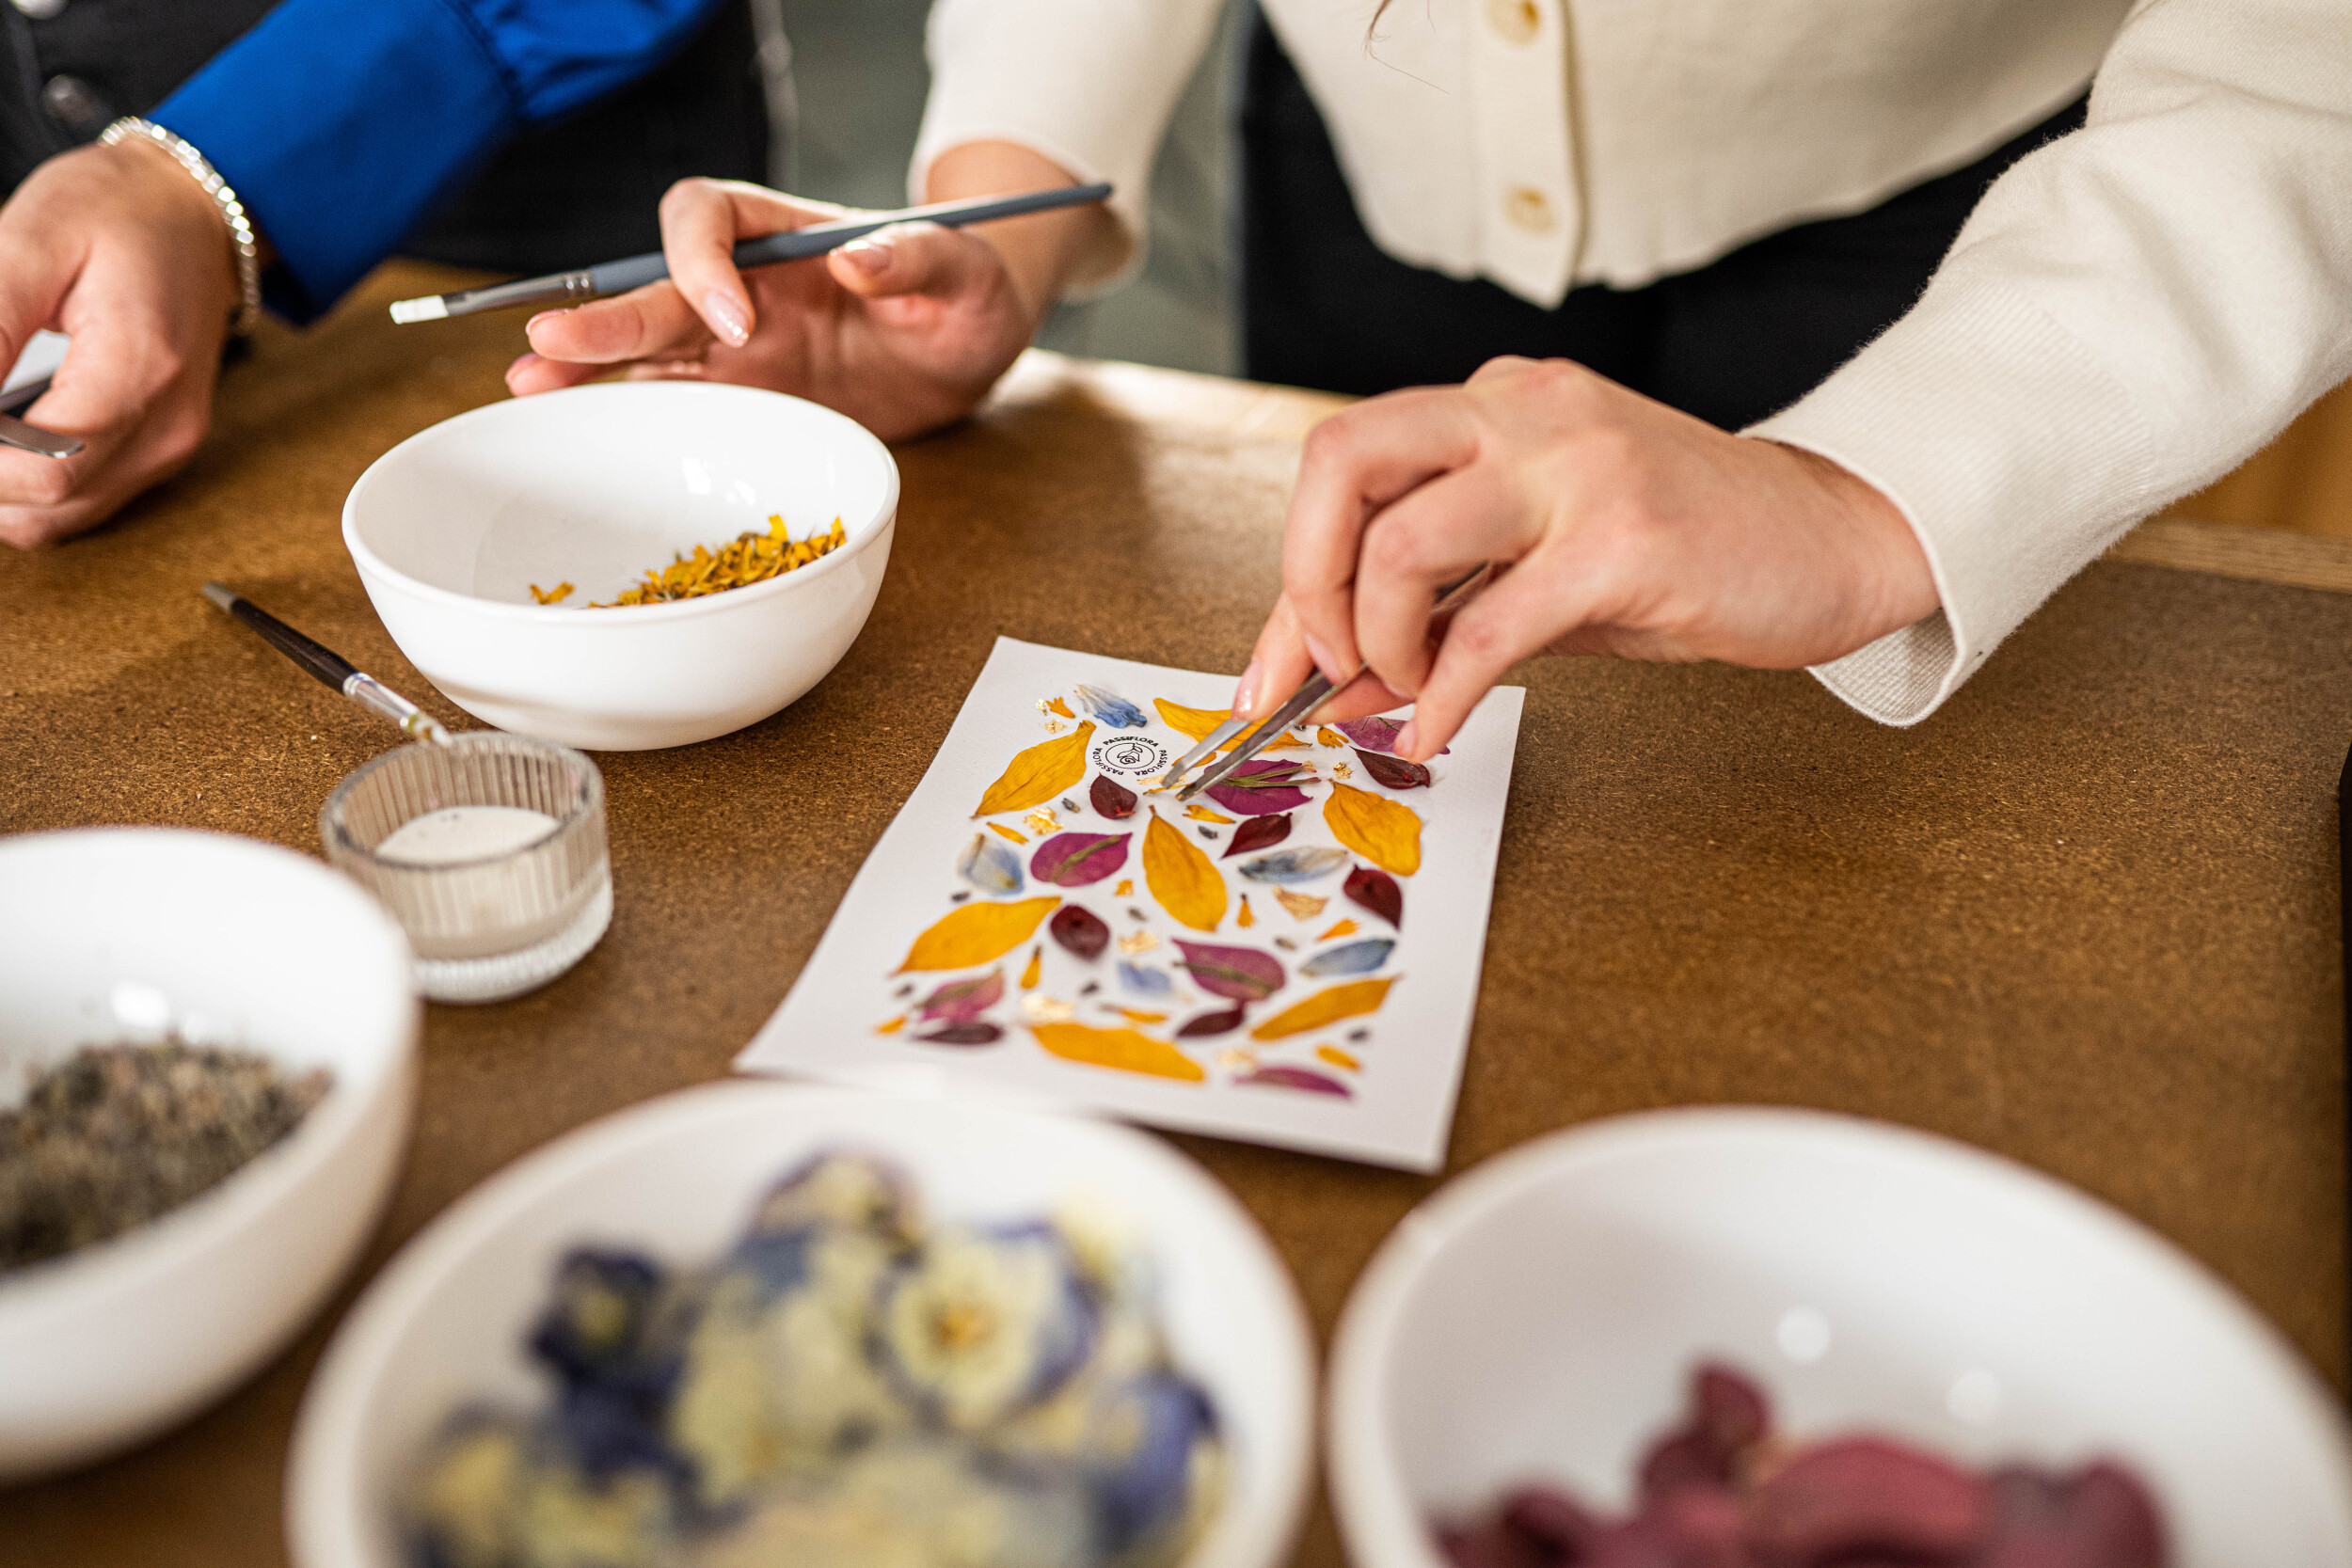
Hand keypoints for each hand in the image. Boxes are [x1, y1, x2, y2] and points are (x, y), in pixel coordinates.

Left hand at [0, 138, 241, 546]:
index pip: (44, 467)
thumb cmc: (116, 210)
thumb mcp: (30, 241)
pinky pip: (78, 504)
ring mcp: (170, 447)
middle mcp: (168, 425)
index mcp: (142, 367)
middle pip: (47, 505)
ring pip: (57, 519)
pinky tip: (3, 436)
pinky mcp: (162, 453)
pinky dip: (26, 487)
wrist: (194, 214)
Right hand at [508, 143, 1113, 439]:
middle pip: (657, 286)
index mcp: (785, 233)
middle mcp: (746, 283)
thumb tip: (861, 256)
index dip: (704, 263)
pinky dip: (628, 415)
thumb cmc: (966, 294)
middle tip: (549, 345)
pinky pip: (675, 401)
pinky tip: (574, 430)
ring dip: (590, 368)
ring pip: (648, 348)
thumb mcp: (962, 271)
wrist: (971, 349)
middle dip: (608, 317)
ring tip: (529, 389)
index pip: (709, 217)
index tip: (738, 322)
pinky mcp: (746, 395)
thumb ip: (917, 255)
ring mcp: (738, 343)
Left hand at [1235, 356, 1939, 759]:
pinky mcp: (1623, 542)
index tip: (1268, 674)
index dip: (1288, 582)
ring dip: (1379, 643)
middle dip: (1302, 581)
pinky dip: (1445, 694)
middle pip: (1341, 461)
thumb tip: (1338, 687)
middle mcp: (1523, 413)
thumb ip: (1439, 612)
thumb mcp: (1542, 571)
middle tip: (1328, 668)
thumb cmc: (1690, 552)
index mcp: (1494, 404)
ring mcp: (1574, 469)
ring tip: (1410, 695)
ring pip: (1401, 544)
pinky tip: (1440, 730)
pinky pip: (1490, 627)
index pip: (1345, 469)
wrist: (1839, 538)